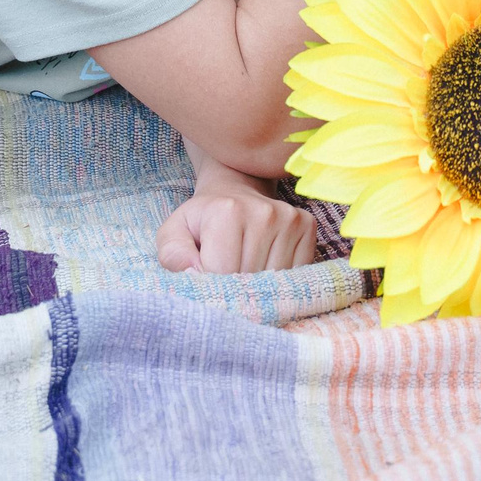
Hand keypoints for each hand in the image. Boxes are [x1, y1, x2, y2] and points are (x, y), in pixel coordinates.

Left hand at [156, 159, 323, 273]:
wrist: (234, 191)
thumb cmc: (202, 219)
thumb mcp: (175, 232)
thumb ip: (173, 254)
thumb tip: (192, 274)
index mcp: (227, 212)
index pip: (222, 274)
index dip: (211, 286)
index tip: (206, 279)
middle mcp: (265, 212)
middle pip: (251, 281)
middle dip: (236, 289)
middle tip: (225, 275)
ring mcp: (290, 218)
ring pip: (277, 282)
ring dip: (260, 287)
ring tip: (245, 267)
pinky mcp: (307, 226)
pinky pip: (297, 274)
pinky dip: (281, 280)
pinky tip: (265, 264)